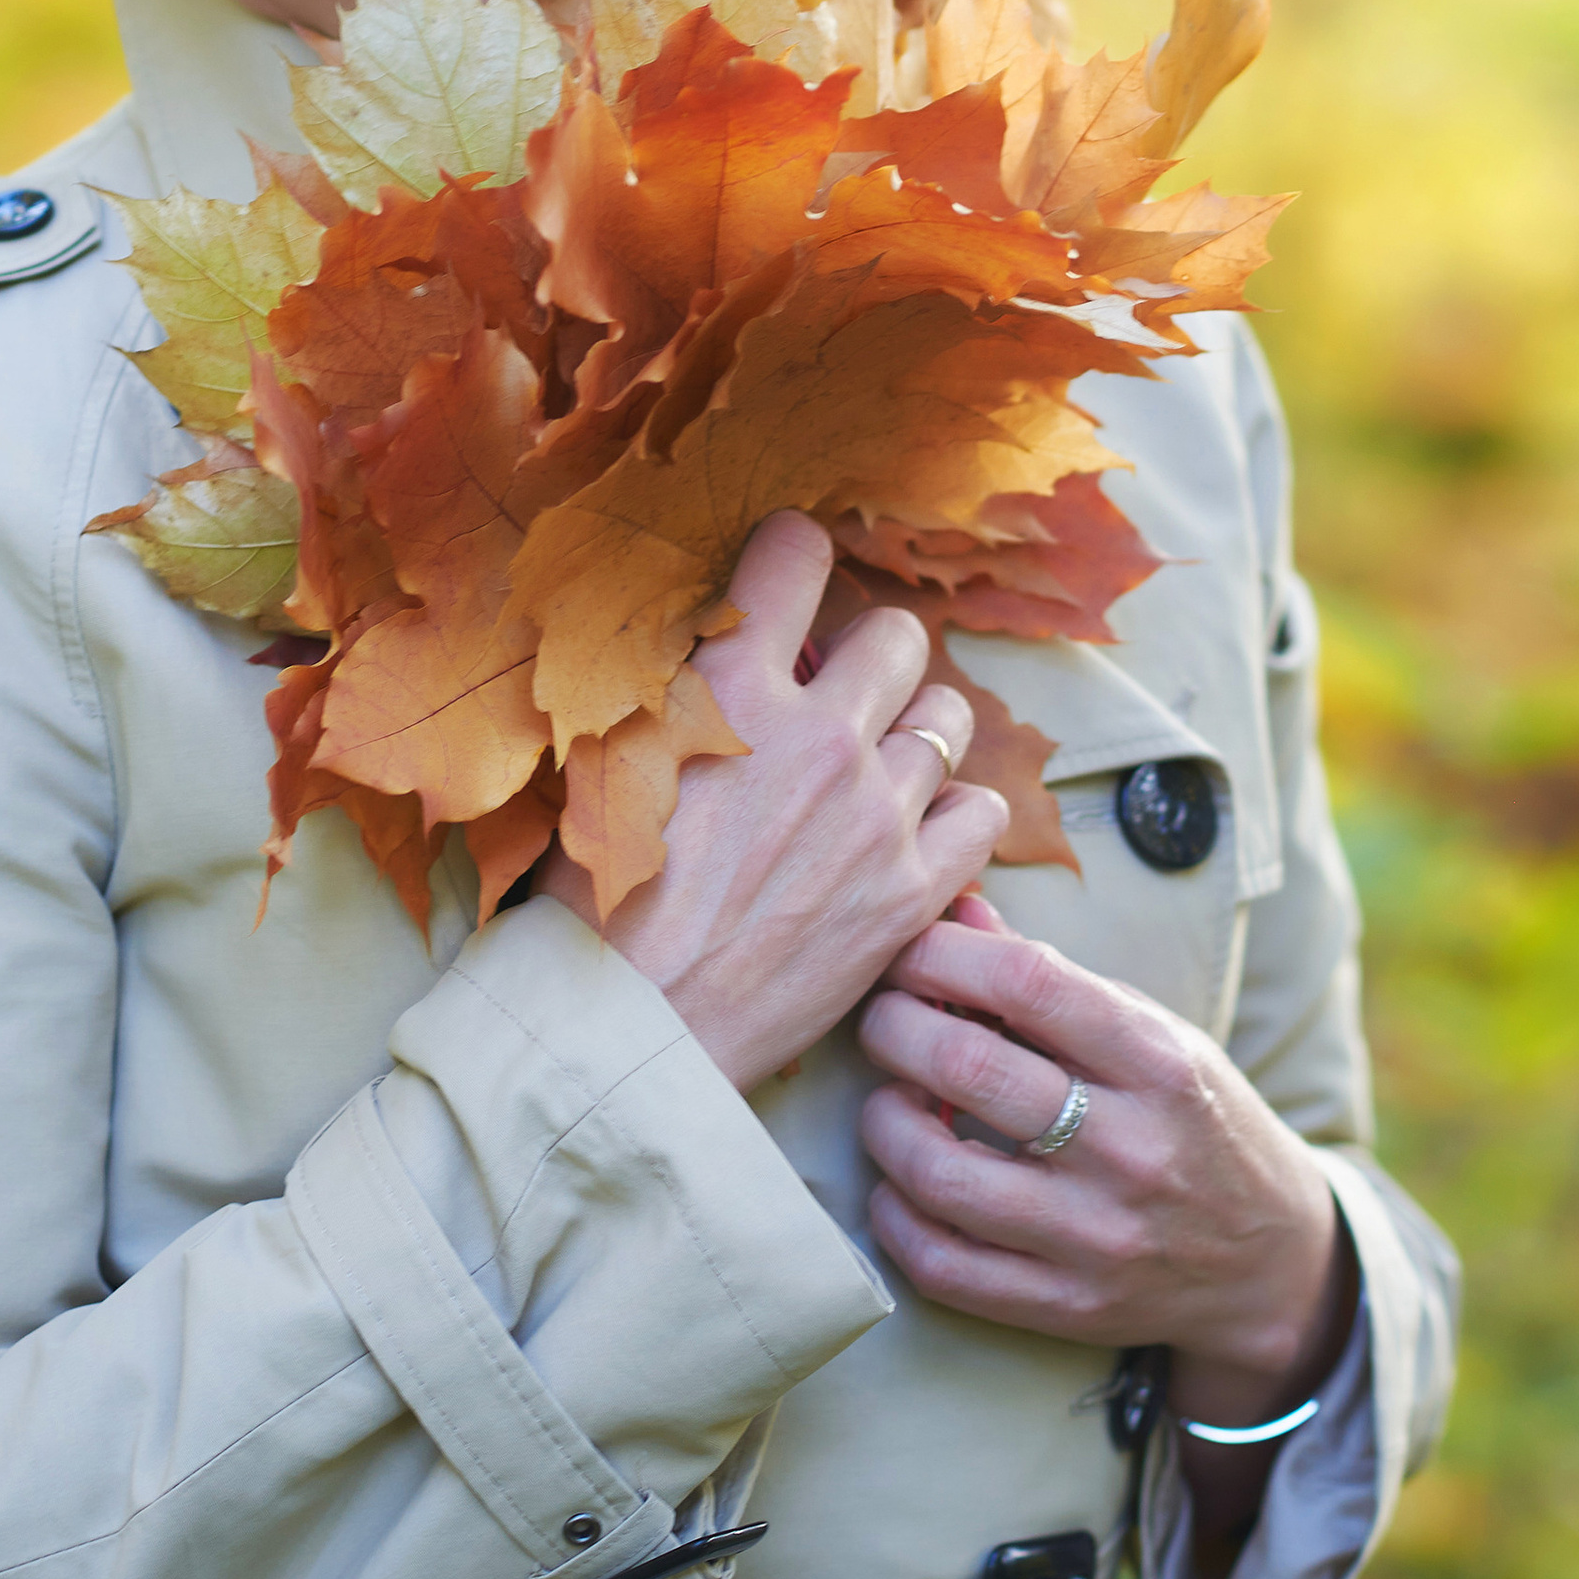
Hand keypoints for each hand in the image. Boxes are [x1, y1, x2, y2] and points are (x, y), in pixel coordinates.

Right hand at [535, 513, 1008, 1093]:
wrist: (637, 1027)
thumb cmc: (596, 899)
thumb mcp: (600, 759)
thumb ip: (661, 687)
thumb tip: (691, 635)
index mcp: (732, 687)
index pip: (796, 552)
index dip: (791, 555)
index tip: (786, 579)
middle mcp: (821, 735)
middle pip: (895, 635)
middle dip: (868, 653)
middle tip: (837, 692)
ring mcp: (878, 813)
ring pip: (948, 717)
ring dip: (915, 731)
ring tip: (878, 765)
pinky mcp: (913, 889)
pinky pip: (982, 813)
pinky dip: (955, 813)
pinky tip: (914, 828)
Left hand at [855, 895, 1355, 1550]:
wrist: (1270, 1262)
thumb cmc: (1195, 1120)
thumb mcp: (1154, 1034)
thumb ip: (1051, 978)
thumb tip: (956, 909)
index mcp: (1160, 1064)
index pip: (1026, 983)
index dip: (942, 954)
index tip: (910, 952)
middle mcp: (1132, 1151)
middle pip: (967, 1071)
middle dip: (893, 1027)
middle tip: (881, 1018)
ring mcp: (1097, 1237)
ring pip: (939, 1175)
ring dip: (884, 1124)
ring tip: (891, 1101)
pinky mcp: (1066, 1306)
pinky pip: (942, 1266)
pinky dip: (896, 1219)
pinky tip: (900, 1185)